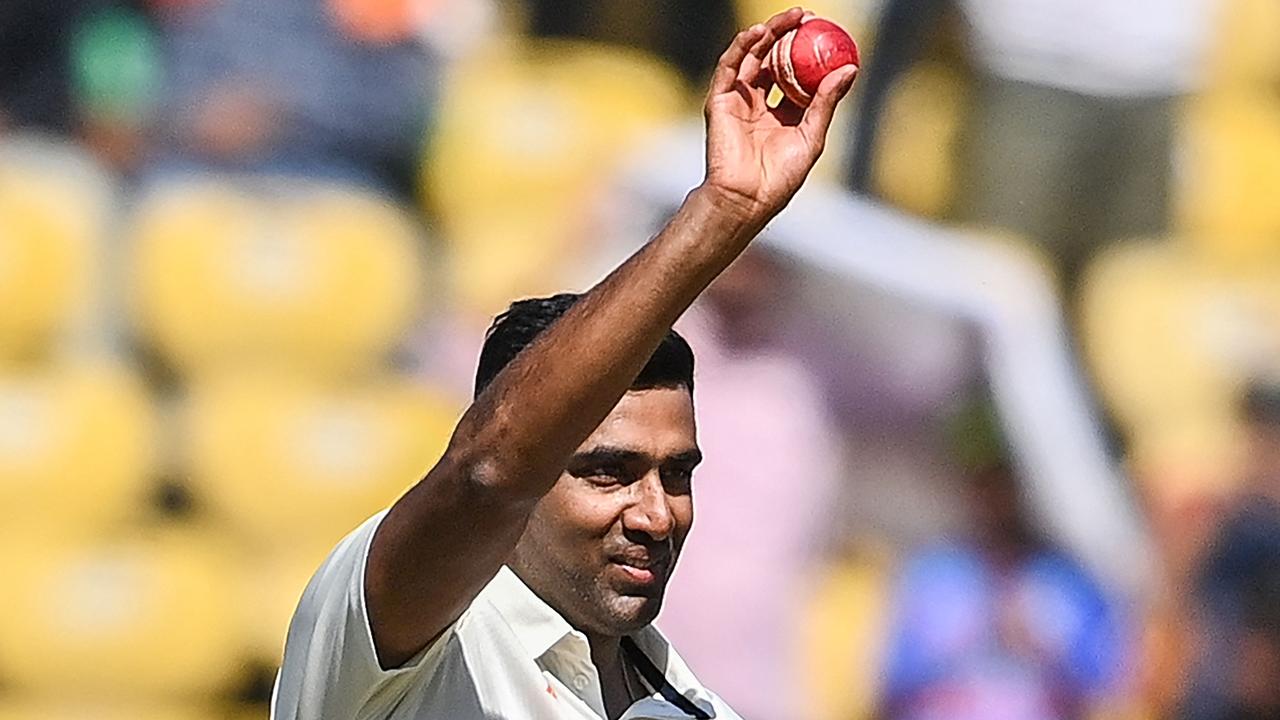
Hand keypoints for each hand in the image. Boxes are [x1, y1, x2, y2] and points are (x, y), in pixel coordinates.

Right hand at [701, 8, 857, 222]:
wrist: (746, 198)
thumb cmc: (780, 178)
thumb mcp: (812, 135)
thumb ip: (826, 101)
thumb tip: (849, 68)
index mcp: (783, 114)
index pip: (795, 74)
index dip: (807, 52)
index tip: (823, 32)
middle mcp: (759, 104)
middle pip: (772, 60)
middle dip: (787, 35)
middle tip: (806, 17)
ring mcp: (738, 101)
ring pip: (752, 58)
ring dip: (768, 34)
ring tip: (789, 18)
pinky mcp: (719, 102)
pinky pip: (729, 68)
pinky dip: (741, 47)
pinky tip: (758, 33)